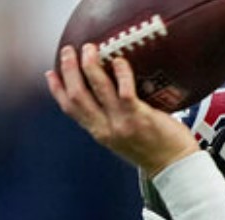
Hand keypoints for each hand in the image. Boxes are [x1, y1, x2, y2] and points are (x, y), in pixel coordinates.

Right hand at [46, 43, 197, 176]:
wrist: (173, 165)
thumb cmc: (153, 149)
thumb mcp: (123, 137)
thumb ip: (111, 119)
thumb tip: (108, 94)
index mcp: (99, 132)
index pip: (70, 109)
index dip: (57, 90)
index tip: (51, 73)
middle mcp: (105, 129)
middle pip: (77, 96)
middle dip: (69, 71)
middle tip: (69, 51)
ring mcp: (121, 123)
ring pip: (97, 90)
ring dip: (90, 66)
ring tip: (89, 49)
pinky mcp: (139, 117)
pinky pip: (125, 91)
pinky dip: (120, 74)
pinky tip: (119, 61)